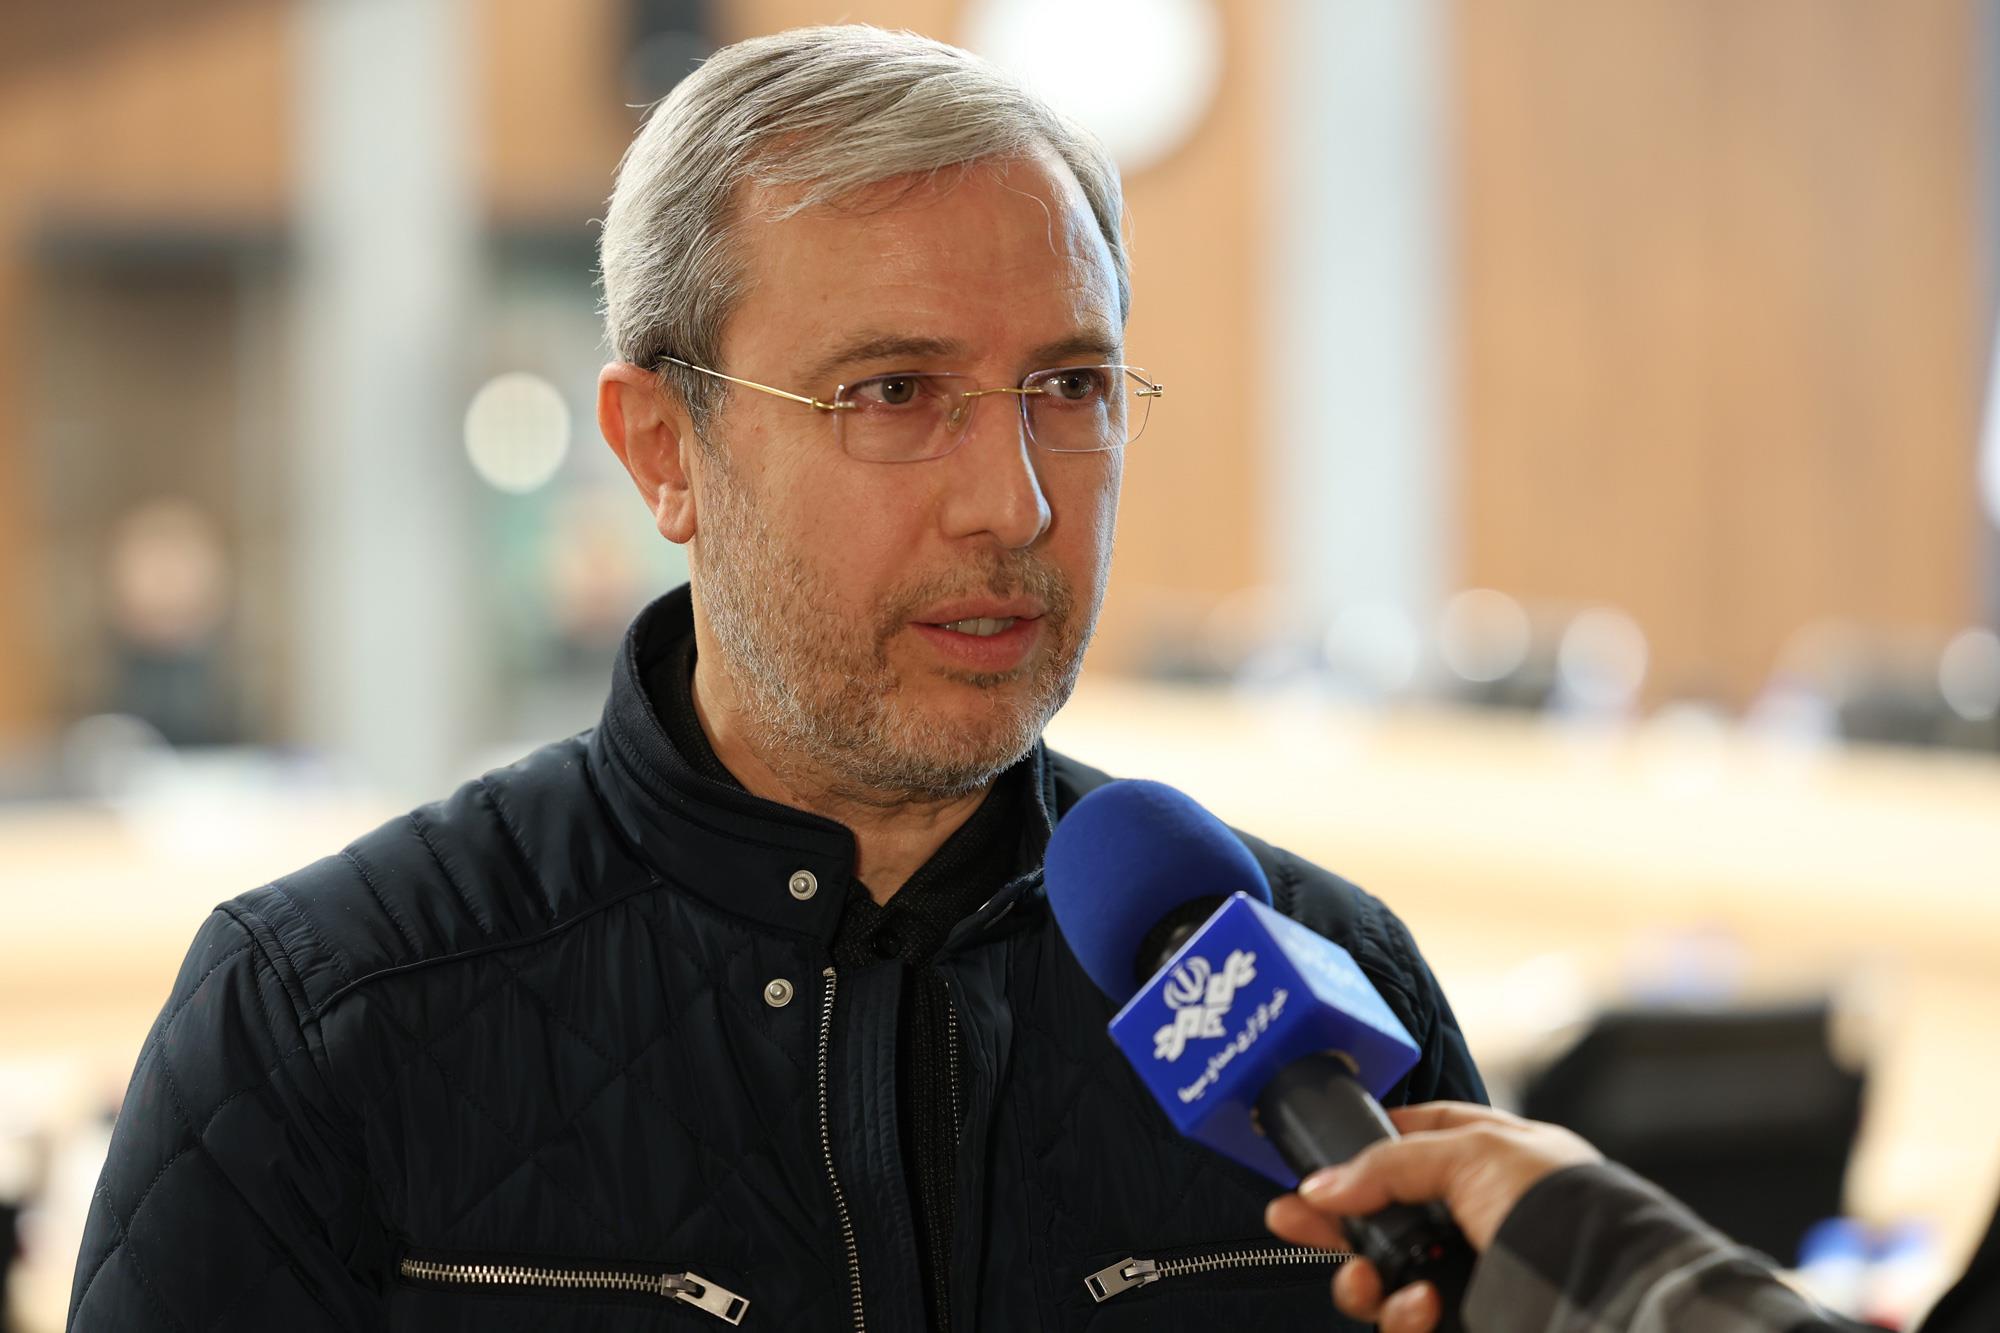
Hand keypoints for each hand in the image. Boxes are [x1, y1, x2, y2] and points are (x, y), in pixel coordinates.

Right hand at [1263, 1102, 1599, 1332]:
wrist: (1605, 1295)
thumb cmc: (1563, 1210)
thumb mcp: (1472, 1153)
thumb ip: (1388, 1164)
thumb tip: (1321, 1187)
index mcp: (1491, 1157)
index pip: (1412, 1139)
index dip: (1362, 1150)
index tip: (1318, 1165)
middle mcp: (1476, 1214)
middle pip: (1383, 1216)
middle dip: (1334, 1222)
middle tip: (1289, 1221)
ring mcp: (1470, 1273)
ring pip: (1386, 1277)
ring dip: (1362, 1279)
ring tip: (1364, 1280)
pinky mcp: (1466, 1321)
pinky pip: (1408, 1321)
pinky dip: (1402, 1317)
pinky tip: (1419, 1307)